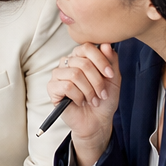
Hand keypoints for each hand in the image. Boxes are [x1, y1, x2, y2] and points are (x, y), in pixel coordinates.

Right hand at [46, 43, 120, 165]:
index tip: (110, 75)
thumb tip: (106, 44)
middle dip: (97, 81)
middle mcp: (68, 63)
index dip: (101, 61)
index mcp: (81, 57)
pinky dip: (78, 97)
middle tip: (102, 94)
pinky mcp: (52, 88)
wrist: (98, 121)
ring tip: (92, 100)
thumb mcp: (113, 78)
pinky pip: (66, 86)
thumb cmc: (104, 100)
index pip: (87, 47)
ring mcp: (58, 75)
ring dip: (88, 91)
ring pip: (75, 74)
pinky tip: (80, 102)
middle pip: (83, 63)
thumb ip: (111, 60)